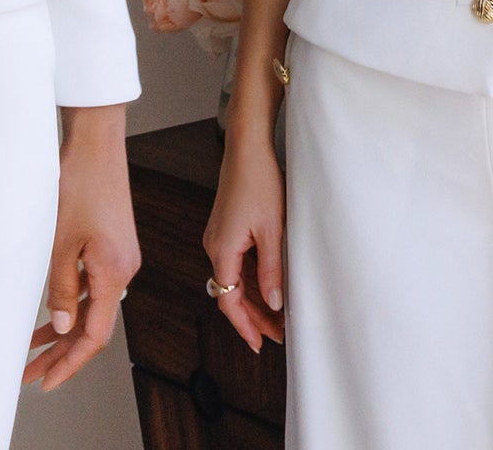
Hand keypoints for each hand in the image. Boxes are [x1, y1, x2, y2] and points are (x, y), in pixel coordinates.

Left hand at [24, 106, 139, 391]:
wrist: (96, 142)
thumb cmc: (80, 183)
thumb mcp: (62, 240)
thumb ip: (62, 287)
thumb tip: (62, 326)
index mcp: (115, 272)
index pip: (95, 335)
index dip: (70, 362)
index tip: (46, 381)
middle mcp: (123, 269)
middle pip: (93, 326)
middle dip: (62, 354)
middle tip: (31, 375)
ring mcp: (118, 257)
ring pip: (91, 307)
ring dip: (63, 330)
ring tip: (31, 351)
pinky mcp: (111, 245)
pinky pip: (91, 286)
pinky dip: (70, 303)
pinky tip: (50, 313)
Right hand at [203, 132, 286, 350]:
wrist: (247, 149)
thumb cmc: (259, 182)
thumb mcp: (273, 231)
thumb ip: (272, 270)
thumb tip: (275, 303)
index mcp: (222, 250)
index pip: (228, 300)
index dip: (244, 325)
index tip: (259, 343)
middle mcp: (214, 246)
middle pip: (230, 293)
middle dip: (253, 316)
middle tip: (277, 334)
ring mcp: (218, 237)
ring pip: (234, 279)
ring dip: (254, 298)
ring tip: (278, 316)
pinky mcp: (225, 228)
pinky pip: (236, 263)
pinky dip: (251, 279)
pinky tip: (269, 286)